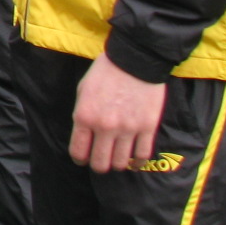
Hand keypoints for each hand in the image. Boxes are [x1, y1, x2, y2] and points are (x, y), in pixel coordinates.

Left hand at [70, 53, 167, 172]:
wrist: (134, 60)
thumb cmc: (106, 72)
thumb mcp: (83, 90)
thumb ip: (82, 114)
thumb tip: (84, 135)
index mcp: (85, 116)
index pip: (78, 152)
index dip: (79, 159)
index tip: (82, 159)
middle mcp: (105, 127)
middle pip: (100, 163)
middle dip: (98, 165)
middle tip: (100, 160)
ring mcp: (128, 129)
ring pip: (120, 163)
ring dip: (117, 164)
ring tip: (117, 157)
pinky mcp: (147, 128)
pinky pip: (142, 156)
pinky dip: (137, 162)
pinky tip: (134, 161)